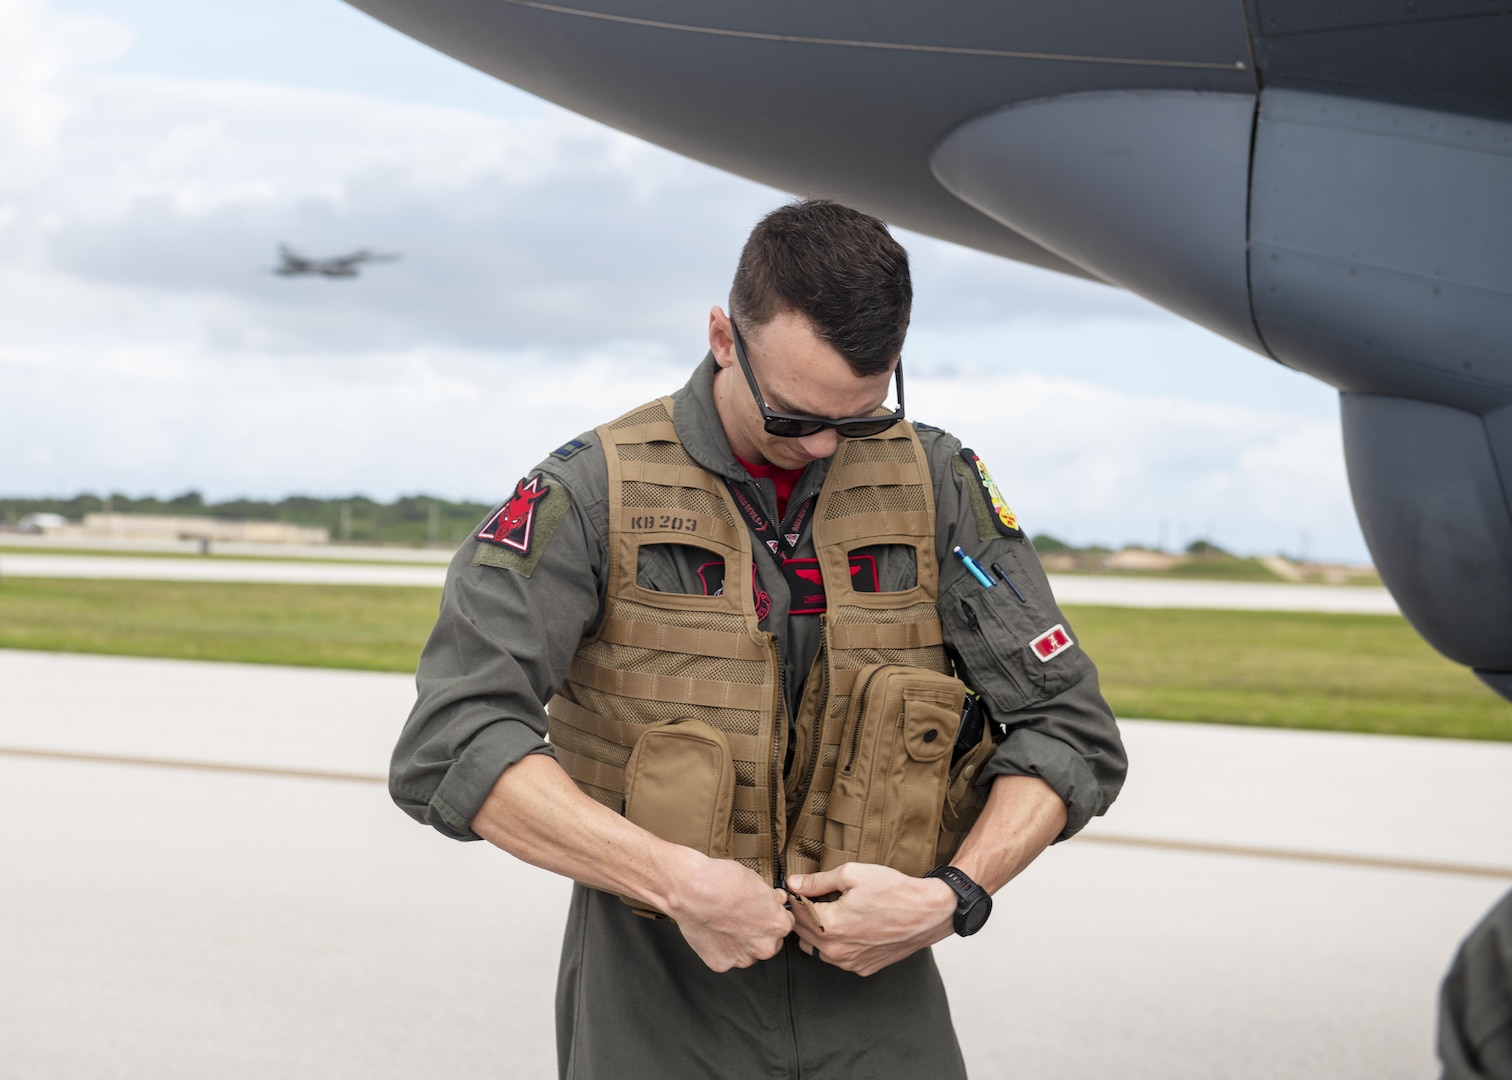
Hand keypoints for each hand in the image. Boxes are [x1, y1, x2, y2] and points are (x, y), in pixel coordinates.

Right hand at [662, 851, 794, 972]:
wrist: (692, 890)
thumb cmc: (723, 881)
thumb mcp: (756, 881)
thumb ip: (771, 898)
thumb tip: (777, 900)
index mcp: (778, 926)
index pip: (784, 925)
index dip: (772, 916)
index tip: (763, 912)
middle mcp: (764, 947)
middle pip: (768, 943)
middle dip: (759, 932)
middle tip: (742, 918)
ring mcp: (742, 958)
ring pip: (747, 953)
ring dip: (741, 943)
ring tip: (724, 924)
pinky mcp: (721, 964)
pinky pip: (725, 958)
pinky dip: (721, 948)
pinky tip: (714, 932)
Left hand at [786, 864, 957, 976]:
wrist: (928, 912)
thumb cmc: (893, 891)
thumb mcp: (852, 874)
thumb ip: (818, 881)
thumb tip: (793, 883)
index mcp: (830, 926)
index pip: (796, 912)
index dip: (794, 896)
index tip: (796, 887)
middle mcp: (836, 950)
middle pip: (802, 932)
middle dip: (802, 914)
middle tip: (812, 897)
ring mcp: (850, 963)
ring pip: (815, 948)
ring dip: (815, 931)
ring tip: (828, 912)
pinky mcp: (863, 968)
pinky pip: (836, 958)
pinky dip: (835, 944)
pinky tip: (848, 927)